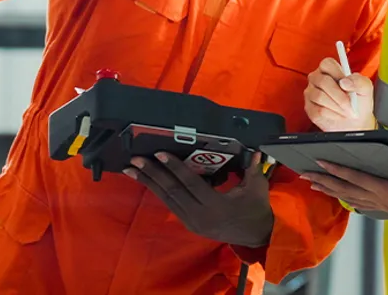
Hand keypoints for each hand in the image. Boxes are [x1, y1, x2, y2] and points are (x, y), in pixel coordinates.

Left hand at [125, 152, 273, 247]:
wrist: (256, 237)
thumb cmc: (256, 210)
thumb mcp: (257, 188)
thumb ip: (253, 169)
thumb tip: (255, 150)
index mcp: (216, 206)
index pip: (190, 183)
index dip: (174, 167)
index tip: (159, 154)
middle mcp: (200, 215)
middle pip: (172, 192)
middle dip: (152, 174)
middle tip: (134, 160)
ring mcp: (192, 222)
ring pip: (167, 199)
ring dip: (148, 183)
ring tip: (131, 169)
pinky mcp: (189, 224)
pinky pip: (171, 205)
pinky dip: (158, 191)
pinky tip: (147, 181)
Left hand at [302, 162, 387, 246]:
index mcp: (386, 191)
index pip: (357, 179)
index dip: (338, 170)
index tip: (321, 162)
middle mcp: (379, 198)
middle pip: (345, 188)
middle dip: (324, 181)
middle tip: (304, 174)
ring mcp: (380, 204)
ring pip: (349, 196)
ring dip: (330, 189)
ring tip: (313, 184)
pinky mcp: (385, 207)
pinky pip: (359, 202)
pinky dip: (346, 198)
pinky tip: (340, 197)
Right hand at [304, 57, 375, 131]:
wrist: (355, 121)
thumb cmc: (359, 102)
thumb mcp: (366, 89)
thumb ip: (359, 81)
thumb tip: (345, 82)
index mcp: (330, 70)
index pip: (327, 64)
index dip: (337, 73)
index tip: (347, 84)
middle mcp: (318, 79)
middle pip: (323, 81)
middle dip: (340, 96)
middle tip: (351, 104)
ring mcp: (311, 93)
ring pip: (319, 96)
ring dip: (337, 106)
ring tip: (346, 111)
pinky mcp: (310, 108)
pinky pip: (319, 110)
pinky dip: (333, 115)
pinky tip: (339, 115)